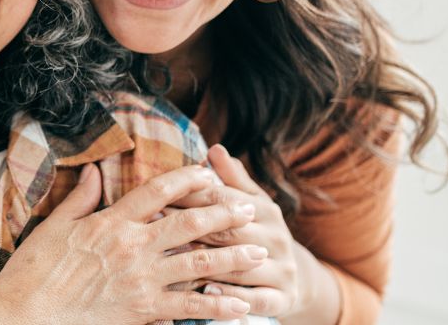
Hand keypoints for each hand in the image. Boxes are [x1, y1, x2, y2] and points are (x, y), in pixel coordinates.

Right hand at [0, 163, 264, 324]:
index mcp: (110, 222)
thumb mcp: (53, 226)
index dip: (185, 179)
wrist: (25, 315)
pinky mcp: (143, 311)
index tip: (208, 173)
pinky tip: (241, 305)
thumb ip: (80, 199)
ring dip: (232, 257)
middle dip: (223, 214)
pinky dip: (218, 306)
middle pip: (188, 223)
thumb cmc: (33, 271)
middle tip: (250, 209)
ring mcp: (140, 280)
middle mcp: (131, 247)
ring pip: (198, 263)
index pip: (155, 191)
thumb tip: (93, 171)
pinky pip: (190, 307)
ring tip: (259, 252)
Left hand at [172, 144, 338, 320]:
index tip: (159, 199)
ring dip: (206, 264)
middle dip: (191, 230)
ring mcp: (283, 270)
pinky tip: (207, 291)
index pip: (224, 200)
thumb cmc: (255, 232)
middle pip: (229, 232)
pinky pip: (255, 299)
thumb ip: (231, 179)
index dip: (190, 197)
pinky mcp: (283, 299)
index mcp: (267, 210)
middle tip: (157, 231)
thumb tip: (215, 148)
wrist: (290, 277)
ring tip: (173, 262)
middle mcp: (278, 238)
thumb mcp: (248, 203)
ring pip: (240, 266)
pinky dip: (231, 296)